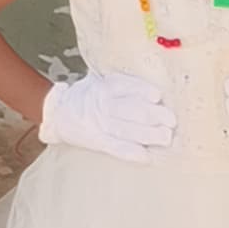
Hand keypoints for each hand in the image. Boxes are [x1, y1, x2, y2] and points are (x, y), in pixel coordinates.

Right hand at [34, 68, 176, 163]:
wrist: (57, 114)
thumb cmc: (87, 95)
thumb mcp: (98, 79)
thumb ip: (122, 79)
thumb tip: (154, 71)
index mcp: (102, 86)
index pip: (123, 86)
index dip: (140, 91)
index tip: (157, 96)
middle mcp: (100, 104)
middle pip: (128, 109)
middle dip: (152, 115)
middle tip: (171, 120)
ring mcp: (98, 124)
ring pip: (125, 129)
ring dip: (147, 135)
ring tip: (165, 137)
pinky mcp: (96, 141)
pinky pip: (114, 147)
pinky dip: (129, 152)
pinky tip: (145, 156)